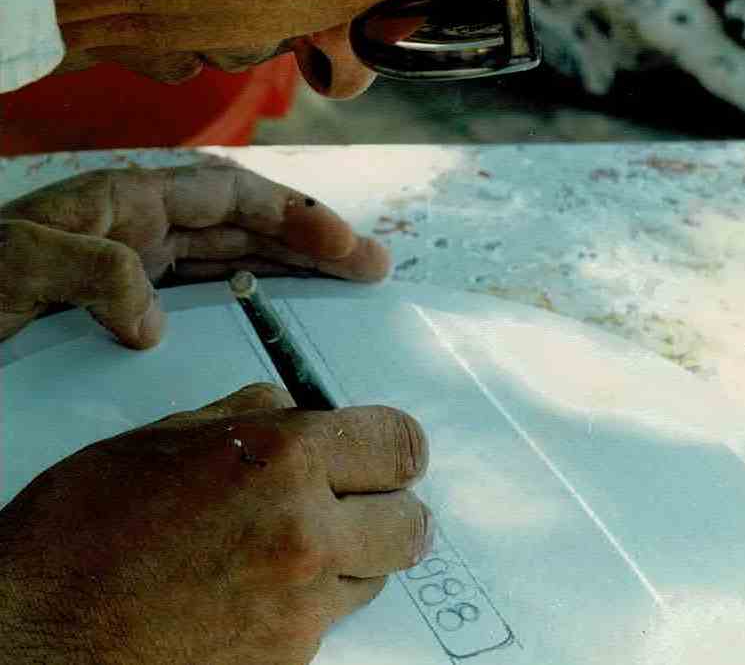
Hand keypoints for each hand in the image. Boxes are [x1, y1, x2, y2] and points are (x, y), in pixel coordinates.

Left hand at [0, 164, 389, 346]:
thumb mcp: (19, 263)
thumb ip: (93, 270)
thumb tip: (155, 319)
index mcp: (126, 200)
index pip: (230, 194)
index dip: (292, 212)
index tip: (341, 243)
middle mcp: (140, 224)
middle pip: (245, 223)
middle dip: (311, 240)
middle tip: (372, 267)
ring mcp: (135, 260)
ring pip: (232, 257)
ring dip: (290, 267)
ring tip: (345, 284)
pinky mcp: (124, 299)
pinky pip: (204, 291)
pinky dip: (247, 296)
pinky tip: (272, 314)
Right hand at [0, 383, 432, 664]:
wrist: (34, 635)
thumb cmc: (82, 531)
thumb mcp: (166, 435)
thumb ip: (251, 415)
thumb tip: (296, 406)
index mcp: (283, 460)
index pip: (399, 445)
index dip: (393, 447)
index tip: (385, 453)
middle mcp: (305, 536)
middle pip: (409, 522)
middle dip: (384, 507)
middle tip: (348, 503)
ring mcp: (298, 613)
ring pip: (371, 577)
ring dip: (346, 560)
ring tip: (280, 551)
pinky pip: (325, 626)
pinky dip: (304, 608)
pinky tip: (248, 595)